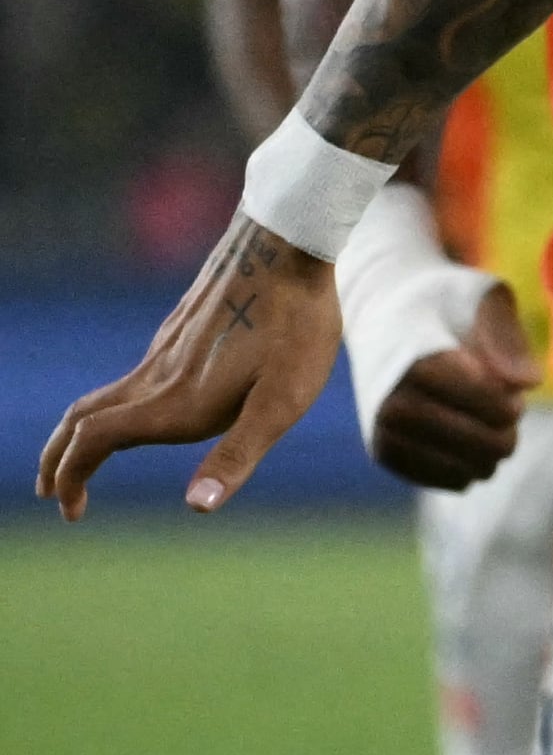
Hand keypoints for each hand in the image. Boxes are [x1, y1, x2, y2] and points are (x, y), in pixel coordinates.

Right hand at [39, 216, 344, 518]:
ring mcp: (167, 347)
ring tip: (88, 459)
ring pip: (106, 394)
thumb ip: (238, 455)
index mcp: (175, 400)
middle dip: (60, 460)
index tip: (71, 513)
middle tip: (53, 493)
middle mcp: (159, 373)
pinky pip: (134, 374)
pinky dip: (115, 404)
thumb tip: (196, 508)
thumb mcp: (284, 400)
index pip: (94, 442)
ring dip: (85, 432)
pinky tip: (145, 409)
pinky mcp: (183, 328)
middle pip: (82, 418)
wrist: (289, 242)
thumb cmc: (296, 324)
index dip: (72, 478)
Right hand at [371, 280, 535, 492]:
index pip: (486, 402)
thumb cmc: (446, 302)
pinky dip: (472, 466)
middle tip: (508, 410)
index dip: (510, 400)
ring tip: (489, 424)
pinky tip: (471, 442)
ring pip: (466, 469)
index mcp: (416, 363)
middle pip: (480, 442)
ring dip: (492, 452)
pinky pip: (448, 480)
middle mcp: (391, 402)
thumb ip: (506, 334)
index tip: (509, 386)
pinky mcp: (384, 453)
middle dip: (508, 430)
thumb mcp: (482, 296)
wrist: (384, 312)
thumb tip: (528, 384)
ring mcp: (383, 432)